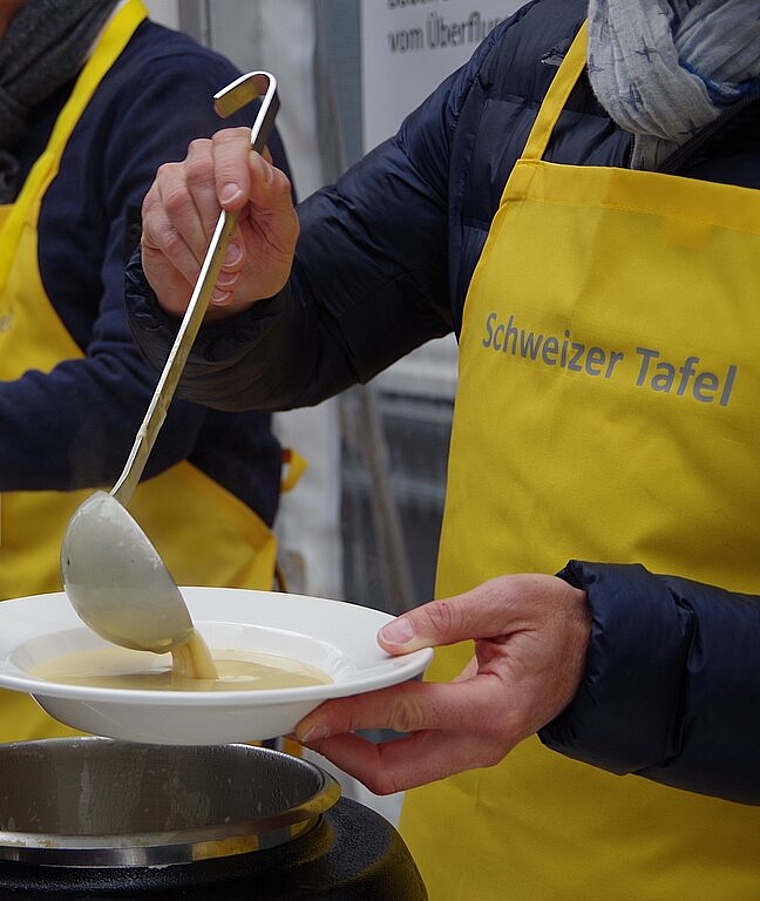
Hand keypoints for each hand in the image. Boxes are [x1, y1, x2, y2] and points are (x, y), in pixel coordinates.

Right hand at [140, 127, 299, 319]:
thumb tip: (255, 163)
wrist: (237, 289)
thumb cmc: (261, 253)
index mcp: (240, 159)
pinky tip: (204, 277)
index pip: (231, 143)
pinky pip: (166, 234)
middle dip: (219, 222)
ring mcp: (172, 187)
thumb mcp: (282, 230)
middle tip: (236, 260)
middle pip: (199, 171)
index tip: (235, 202)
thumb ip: (275, 194)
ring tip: (226, 276)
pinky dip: (189, 262)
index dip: (232, 169)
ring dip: (206, 247)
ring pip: (179, 203)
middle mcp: (203, 164)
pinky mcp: (153, 215)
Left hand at [295, 574, 589, 794]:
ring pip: (406, 771)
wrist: (594, 645)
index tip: (315, 713)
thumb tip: (391, 638)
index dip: (355, 713)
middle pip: (398, 771)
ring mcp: (480, 748)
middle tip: (306, 729)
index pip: (409, 714)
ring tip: (325, 722)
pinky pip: (419, 756)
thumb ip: (444, 619)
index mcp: (494, 706)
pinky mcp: (474, 742)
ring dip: (360, 753)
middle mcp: (486, 740)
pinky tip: (362, 718)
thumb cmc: (556, 620)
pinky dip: (383, 743)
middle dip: (345, 754)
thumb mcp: (505, 600)